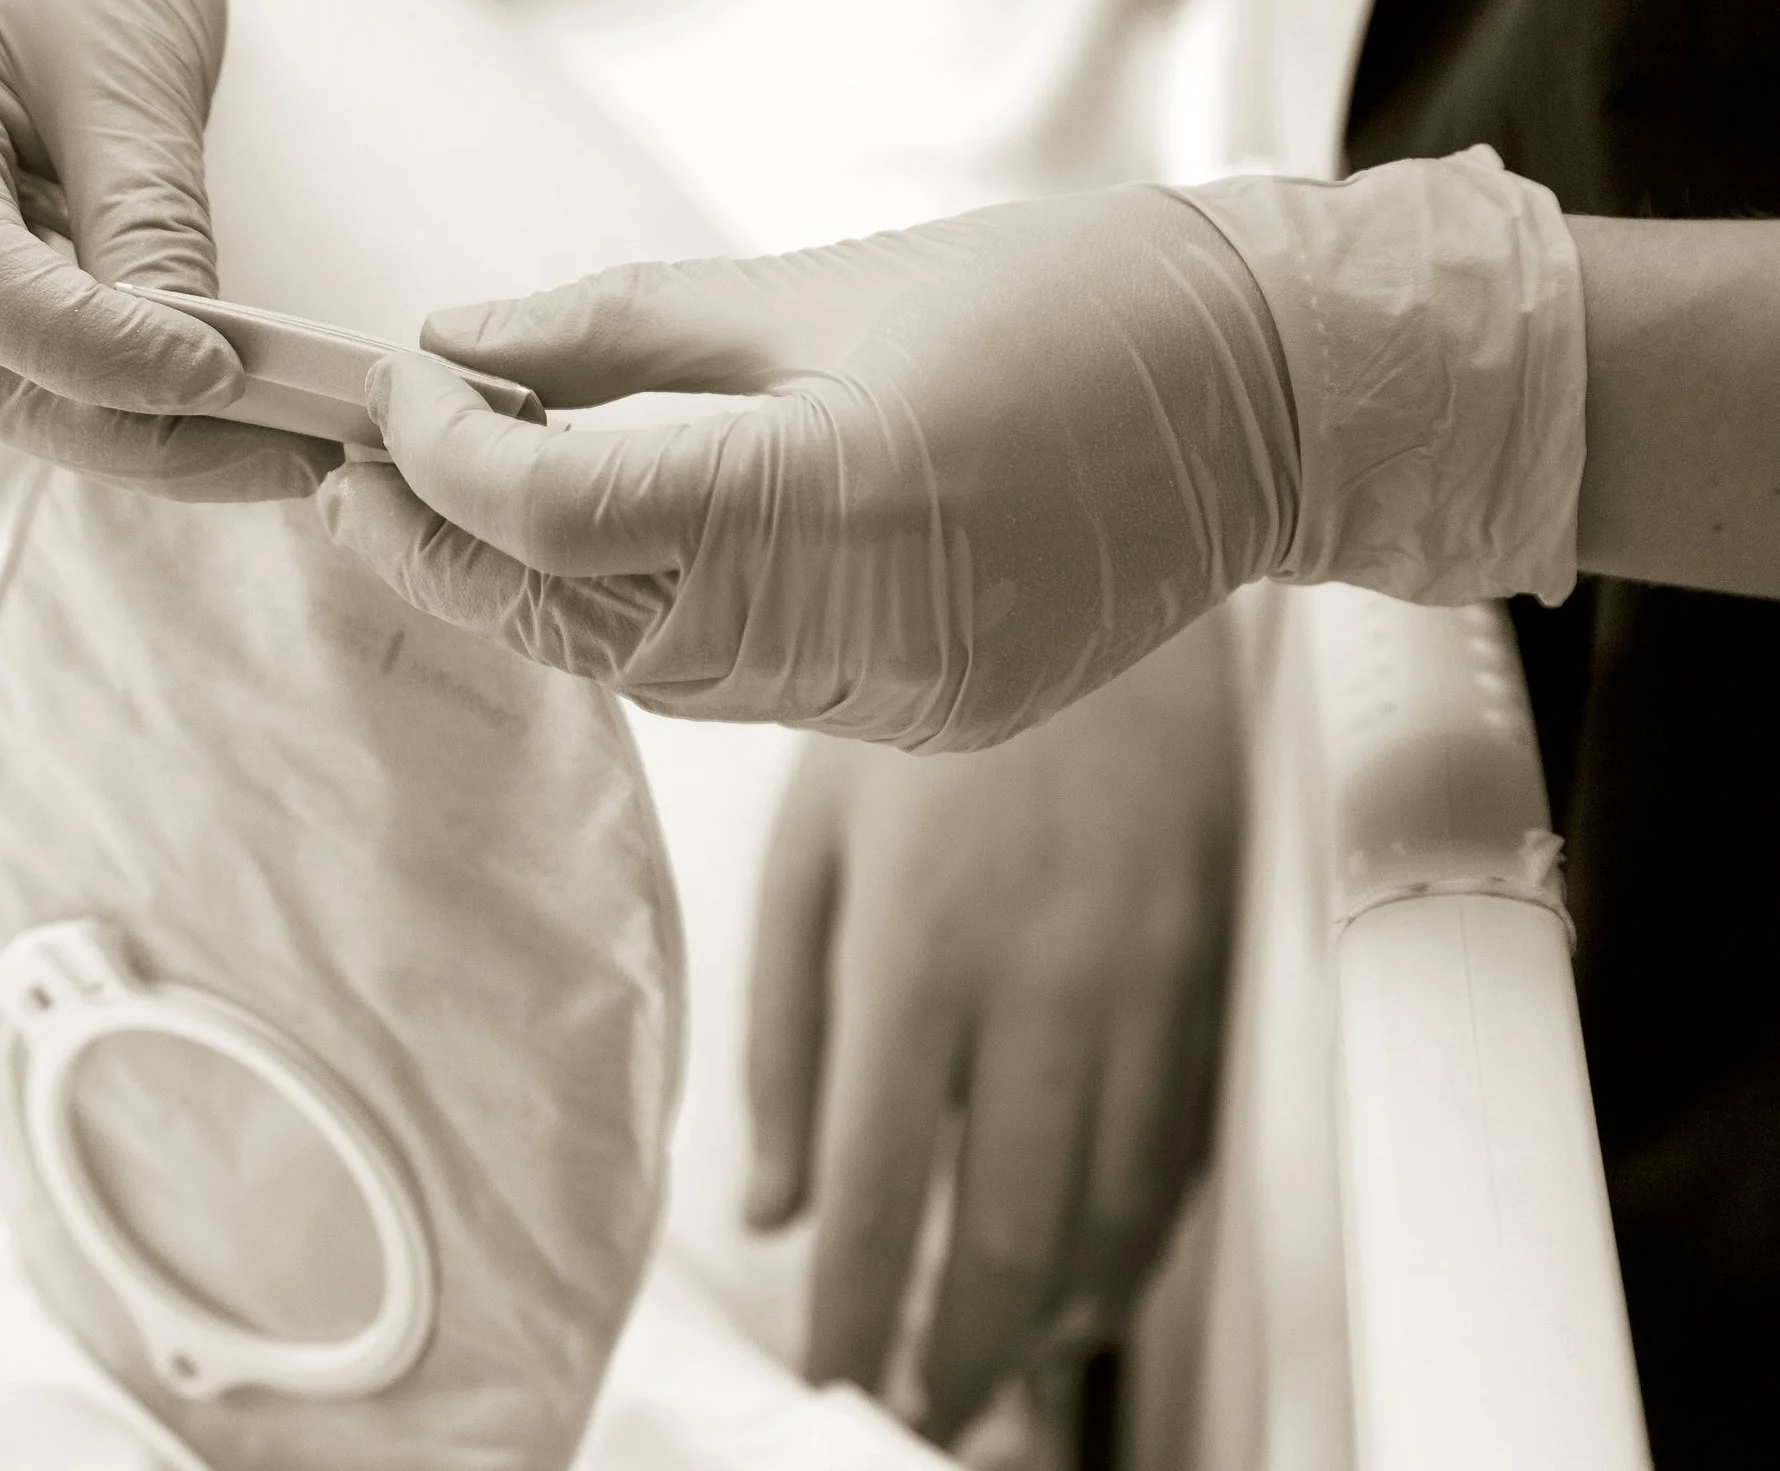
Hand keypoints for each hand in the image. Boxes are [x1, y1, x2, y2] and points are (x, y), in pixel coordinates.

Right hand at [0, 0, 337, 498]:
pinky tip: (226, 407)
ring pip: (15, 389)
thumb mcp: (129, 72)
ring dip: (150, 432)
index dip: (99, 352)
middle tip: (294, 452)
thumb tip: (200, 383)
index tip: (227, 375)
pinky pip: (30, 361)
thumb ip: (150, 228)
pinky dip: (129, 393)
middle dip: (146, 431)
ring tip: (284, 441)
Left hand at [316, 185, 1294, 749]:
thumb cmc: (1053, 301)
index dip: (443, 455)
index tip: (390, 392)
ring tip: (470, 501)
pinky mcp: (925, 722)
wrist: (1260, 395)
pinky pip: (744, 691)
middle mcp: (856, 624)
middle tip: (363, 477)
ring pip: (647, 673)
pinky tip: (623, 553)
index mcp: (828, 489)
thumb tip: (457, 343)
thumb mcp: (810, 284)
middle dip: (448, 548)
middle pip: (575, 619)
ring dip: (542, 593)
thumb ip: (612, 332)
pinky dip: (659, 624)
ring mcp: (894, 696)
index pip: (557, 508)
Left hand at [744, 623, 1233, 1442]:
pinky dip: (1136, 1245)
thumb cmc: (926, 721)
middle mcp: (1039, 991)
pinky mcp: (1207, 979)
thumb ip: (785, 1032)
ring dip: (1050, 1319)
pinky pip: (1178, 1151)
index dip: (852, 1305)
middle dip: (960, 1349)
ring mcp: (1141, 991)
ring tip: (996, 1376)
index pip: (877, 1184)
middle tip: (920, 1410)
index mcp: (915, 955)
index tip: (828, 1374)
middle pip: (1006, 1229)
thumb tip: (770, 1202)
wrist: (1100, 587)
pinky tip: (1092, 1287)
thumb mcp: (809, 848)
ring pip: (1108, 1210)